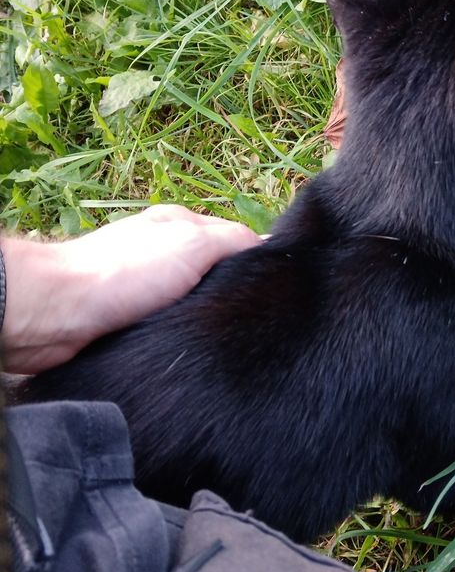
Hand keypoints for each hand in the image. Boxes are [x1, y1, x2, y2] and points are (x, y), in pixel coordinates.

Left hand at [1, 205, 261, 374]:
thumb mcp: (194, 243)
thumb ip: (234, 240)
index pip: (234, 239)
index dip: (257, 262)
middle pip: (215, 272)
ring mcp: (145, 286)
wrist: (60, 314)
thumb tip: (270, 247)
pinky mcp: (131, 319)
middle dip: (233, 294)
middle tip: (258, 320)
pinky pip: (171, 325)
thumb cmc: (125, 272)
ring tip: (232, 339)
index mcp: (179, 225)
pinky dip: (183, 333)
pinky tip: (196, 347)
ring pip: (194, 302)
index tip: (278, 288)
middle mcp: (163, 252)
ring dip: (206, 318)